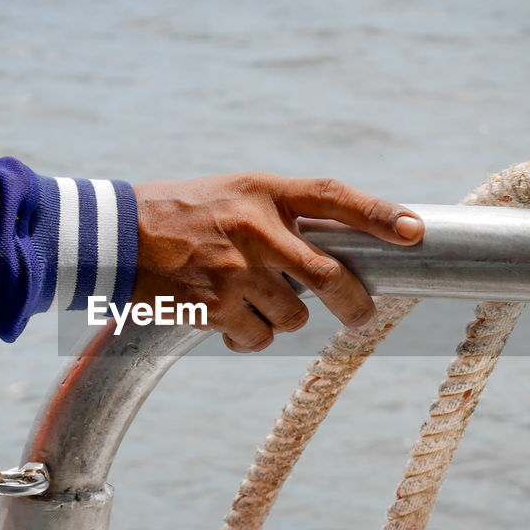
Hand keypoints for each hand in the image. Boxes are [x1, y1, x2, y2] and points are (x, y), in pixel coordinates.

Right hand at [131, 173, 422, 352]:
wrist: (113, 237)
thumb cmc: (178, 213)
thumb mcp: (233, 193)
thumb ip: (278, 213)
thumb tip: (332, 246)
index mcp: (263, 191)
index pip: (334, 197)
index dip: (380, 214)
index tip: (416, 231)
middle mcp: (256, 229)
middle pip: (330, 274)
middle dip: (355, 304)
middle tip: (360, 317)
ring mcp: (237, 270)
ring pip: (294, 316)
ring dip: (282, 318)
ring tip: (250, 302)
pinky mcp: (216, 307)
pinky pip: (257, 338)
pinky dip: (249, 338)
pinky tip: (226, 320)